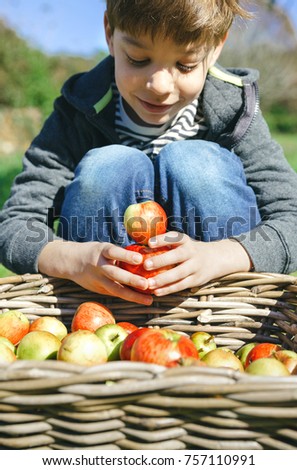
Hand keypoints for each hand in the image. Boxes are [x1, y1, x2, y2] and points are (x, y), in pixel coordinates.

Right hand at [38, 240, 152, 304]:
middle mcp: (99, 266)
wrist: (70, 262)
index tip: (139, 258)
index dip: (126, 255)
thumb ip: (120, 253)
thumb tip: (146, 255)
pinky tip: (142, 300)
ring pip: (116, 289)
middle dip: (131, 280)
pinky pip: (116, 293)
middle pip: (115, 274)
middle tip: (146, 284)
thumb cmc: (94, 252)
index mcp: (101, 251)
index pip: (114, 252)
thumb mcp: (104, 247)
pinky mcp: (99, 290)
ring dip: (133, 296)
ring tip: (149, 300)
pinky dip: (129, 297)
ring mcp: (98, 280)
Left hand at [142, 232, 251, 295]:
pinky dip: (168, 289)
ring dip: (163, 279)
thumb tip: (138, 246)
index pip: (174, 238)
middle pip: (177, 256)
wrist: (215, 258)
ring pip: (179, 274)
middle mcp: (191, 252)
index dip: (161, 240)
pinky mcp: (196, 280)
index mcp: (185, 241)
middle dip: (161, 261)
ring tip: (149, 284)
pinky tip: (156, 292)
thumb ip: (164, 244)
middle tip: (146, 265)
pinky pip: (181, 285)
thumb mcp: (181, 243)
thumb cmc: (188, 250)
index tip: (149, 243)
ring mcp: (195, 267)